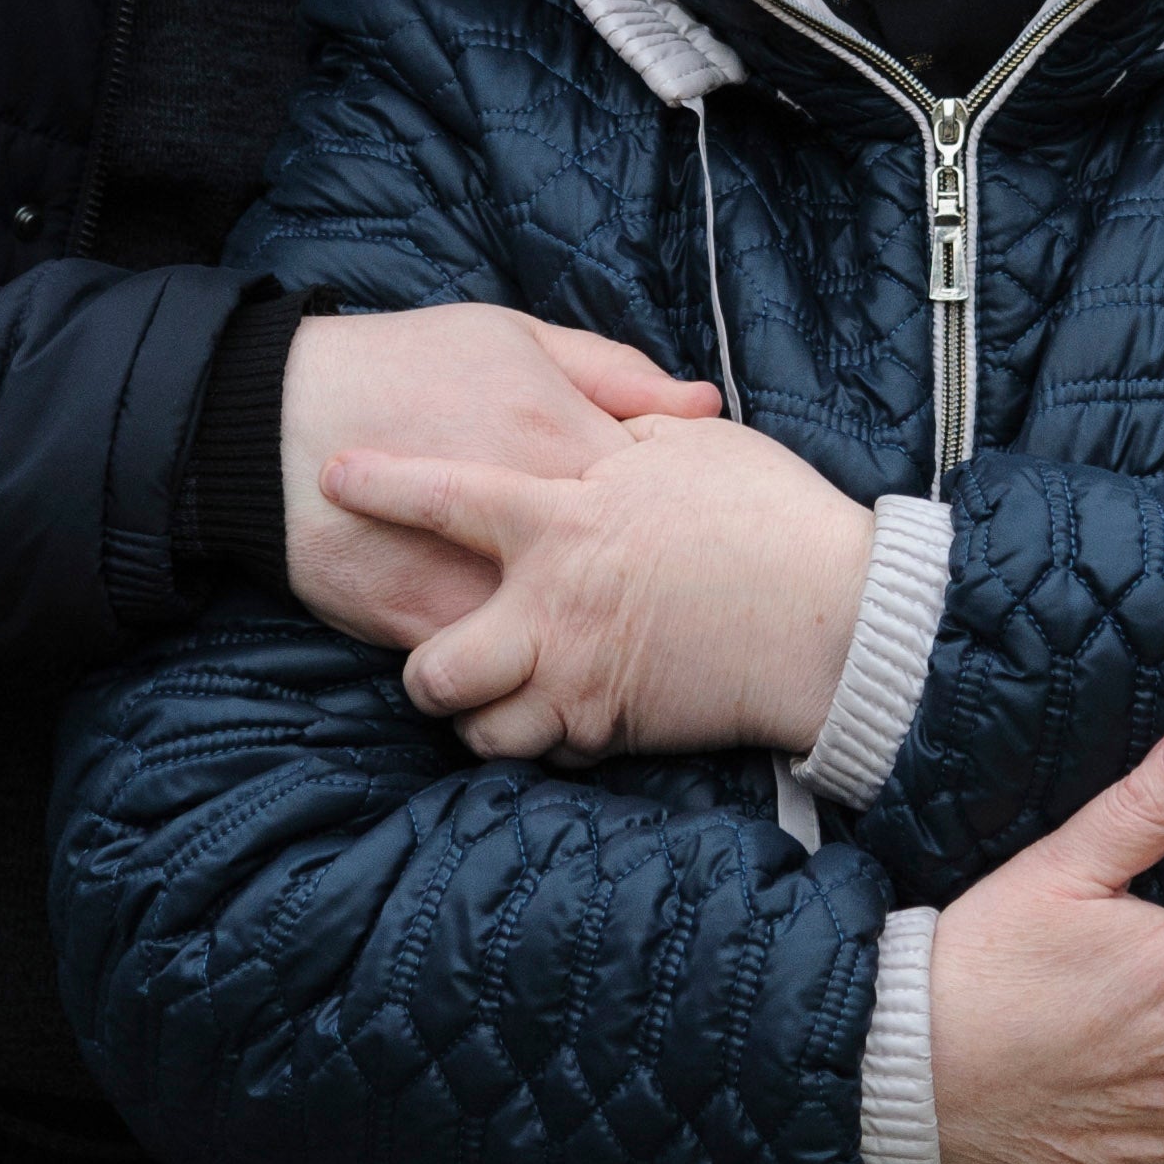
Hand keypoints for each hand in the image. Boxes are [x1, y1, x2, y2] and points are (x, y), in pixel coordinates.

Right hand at [279, 306, 722, 647]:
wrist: (270, 419)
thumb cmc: (400, 364)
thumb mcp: (513, 337)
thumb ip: (615, 372)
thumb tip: (707, 406)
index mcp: (558, 437)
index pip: (663, 498)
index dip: (686, 522)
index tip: (689, 536)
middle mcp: (525, 518)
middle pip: (625, 586)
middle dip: (655, 602)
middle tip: (674, 611)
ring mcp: (473, 578)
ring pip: (562, 645)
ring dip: (587, 653)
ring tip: (613, 655)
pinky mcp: (420, 624)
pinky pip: (491, 673)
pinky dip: (518, 677)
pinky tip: (540, 673)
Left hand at [325, 414, 874, 761]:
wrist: (829, 616)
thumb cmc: (765, 514)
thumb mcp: (690, 441)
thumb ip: (625, 422)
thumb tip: (600, 411)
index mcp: (560, 518)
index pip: (442, 496)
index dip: (380, 486)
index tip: (334, 478)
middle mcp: (548, 606)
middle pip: (430, 667)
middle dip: (421, 668)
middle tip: (439, 652)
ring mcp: (575, 678)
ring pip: (474, 730)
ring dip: (476, 716)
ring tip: (493, 696)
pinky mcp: (613, 728)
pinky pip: (544, 752)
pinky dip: (542, 738)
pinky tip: (560, 712)